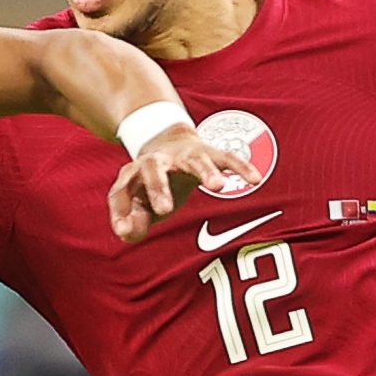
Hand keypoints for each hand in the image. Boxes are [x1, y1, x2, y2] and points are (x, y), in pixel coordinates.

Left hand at [107, 123, 258, 244]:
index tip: (125, 231)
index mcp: (134, 174)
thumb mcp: (139, 204)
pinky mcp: (209, 153)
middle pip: (153, 169)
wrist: (166, 141)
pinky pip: (227, 158)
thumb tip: (128, 234)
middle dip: (158, 188)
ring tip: (219, 187)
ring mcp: (184, 155)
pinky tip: (254, 179)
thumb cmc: (152, 184)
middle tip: (166, 210)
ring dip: (206, 171)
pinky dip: (241, 166)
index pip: (121, 191)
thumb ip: (134, 222)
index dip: (121, 210)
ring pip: (194, 160)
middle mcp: (157, 161)